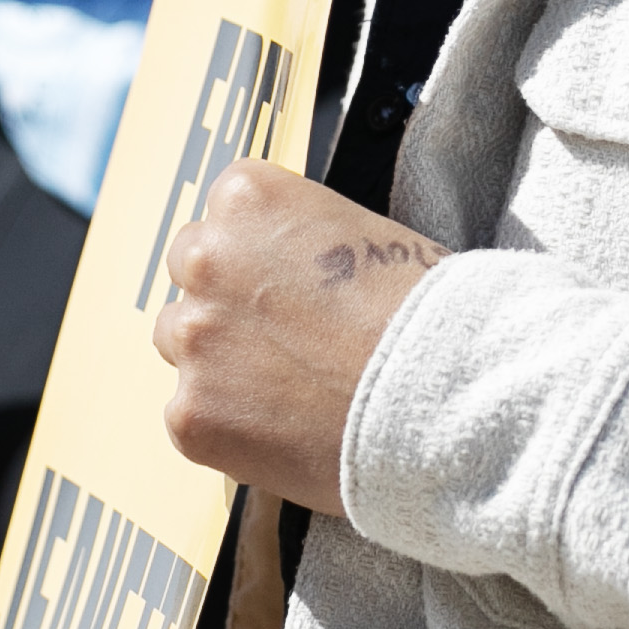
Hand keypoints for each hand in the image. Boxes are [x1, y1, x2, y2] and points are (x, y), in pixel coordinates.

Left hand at [147, 161, 446, 519]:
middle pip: (191, 275)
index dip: (261, 254)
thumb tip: (279, 269)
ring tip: (289, 388)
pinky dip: (231, 426)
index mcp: (247, 198)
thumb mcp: (366, 236)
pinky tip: (284, 430)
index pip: (223, 216)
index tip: (289, 283)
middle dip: (228, 303)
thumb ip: (300, 242)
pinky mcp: (192, 414)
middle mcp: (206, 260)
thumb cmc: (425, 316)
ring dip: (221, 362)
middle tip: (286, 338)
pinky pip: (194, 415)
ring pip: (183, 345)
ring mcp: (194, 340)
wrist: (444, 399)